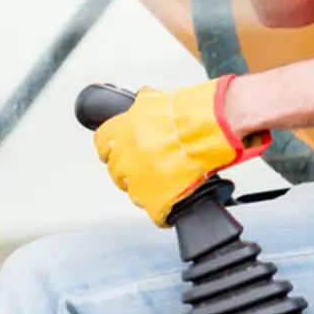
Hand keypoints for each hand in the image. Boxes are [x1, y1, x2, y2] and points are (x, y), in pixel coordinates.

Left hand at [93, 77, 271, 225]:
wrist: (211, 127)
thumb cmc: (191, 112)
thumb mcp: (158, 99)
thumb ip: (144, 105)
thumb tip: (143, 99)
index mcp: (123, 130)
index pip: (102, 143)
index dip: (110, 149)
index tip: (116, 152)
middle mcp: (126, 155)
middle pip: (116, 171)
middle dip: (130, 170)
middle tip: (148, 168)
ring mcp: (139, 180)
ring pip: (134, 192)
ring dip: (148, 188)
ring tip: (167, 181)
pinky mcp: (156, 201)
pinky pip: (155, 213)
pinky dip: (164, 210)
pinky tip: (174, 201)